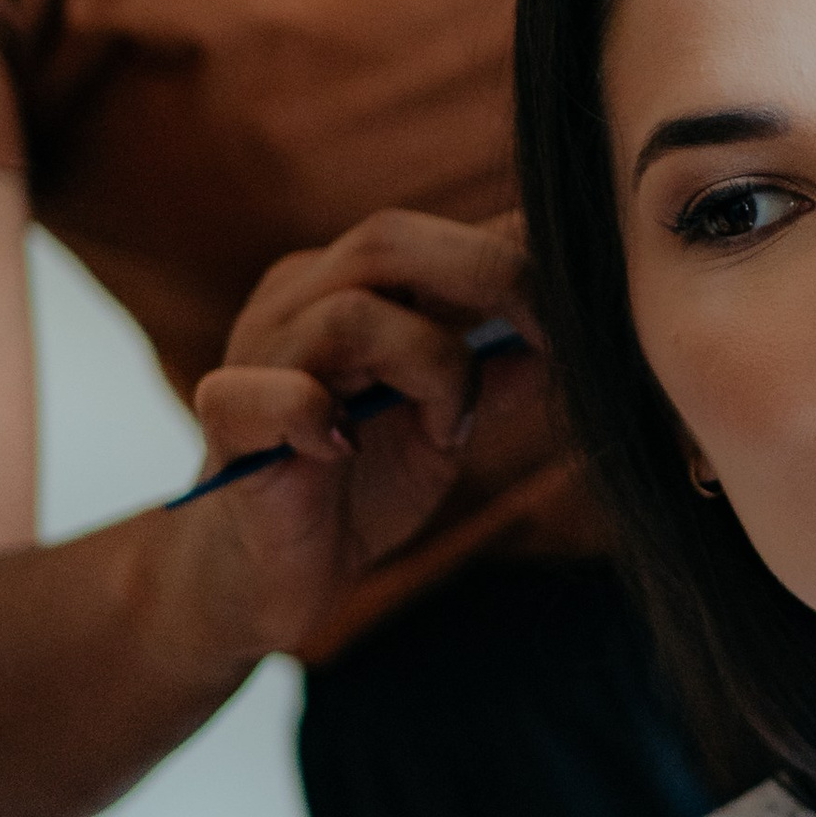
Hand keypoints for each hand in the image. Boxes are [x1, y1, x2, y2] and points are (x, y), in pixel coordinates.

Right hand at [181, 211, 547, 659]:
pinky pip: (270, 392)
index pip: (438, 235)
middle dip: (489, 277)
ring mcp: (255, 355)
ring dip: (427, 366)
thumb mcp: (444, 430)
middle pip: (388, 240)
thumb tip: (582, 329)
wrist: (258, 581)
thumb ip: (498, 376)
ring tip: (448, 430)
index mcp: (348, 287)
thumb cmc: (352, 492)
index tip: (590, 303)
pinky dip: (319, 413)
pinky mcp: (225, 421)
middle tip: (547, 342)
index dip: (519, 251)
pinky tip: (346, 450)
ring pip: (349, 311)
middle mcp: (297, 301)